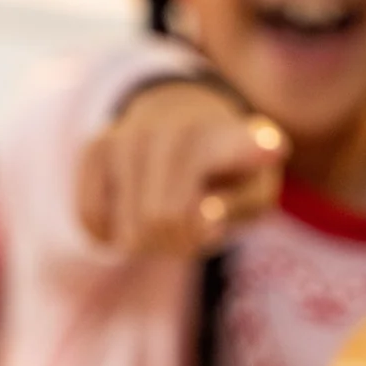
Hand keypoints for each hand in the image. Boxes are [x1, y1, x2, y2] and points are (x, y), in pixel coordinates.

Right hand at [77, 78, 285, 255]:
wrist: (181, 121)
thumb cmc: (225, 172)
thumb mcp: (253, 192)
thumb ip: (239, 208)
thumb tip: (202, 217)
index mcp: (229, 137)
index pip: (236, 145)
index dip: (253, 149)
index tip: (272, 146)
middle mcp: (175, 128)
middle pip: (164, 222)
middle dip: (177, 244)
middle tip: (191, 233)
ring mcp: (130, 134)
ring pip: (130, 231)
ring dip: (148, 243)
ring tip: (166, 217)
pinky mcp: (96, 147)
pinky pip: (93, 219)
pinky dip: (112, 233)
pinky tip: (133, 211)